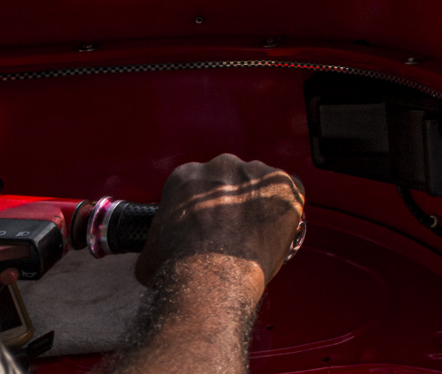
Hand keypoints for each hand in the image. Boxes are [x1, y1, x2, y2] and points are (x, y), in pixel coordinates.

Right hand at [134, 155, 302, 288]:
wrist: (211, 275)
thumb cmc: (179, 267)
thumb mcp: (150, 253)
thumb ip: (157, 243)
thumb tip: (155, 256)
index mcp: (187, 176)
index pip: (200, 182)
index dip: (206, 204)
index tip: (210, 221)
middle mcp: (221, 166)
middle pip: (232, 177)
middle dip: (234, 199)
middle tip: (236, 228)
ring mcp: (254, 173)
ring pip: (261, 183)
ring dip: (260, 202)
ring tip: (258, 232)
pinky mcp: (282, 185)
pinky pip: (291, 190)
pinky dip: (288, 206)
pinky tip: (280, 227)